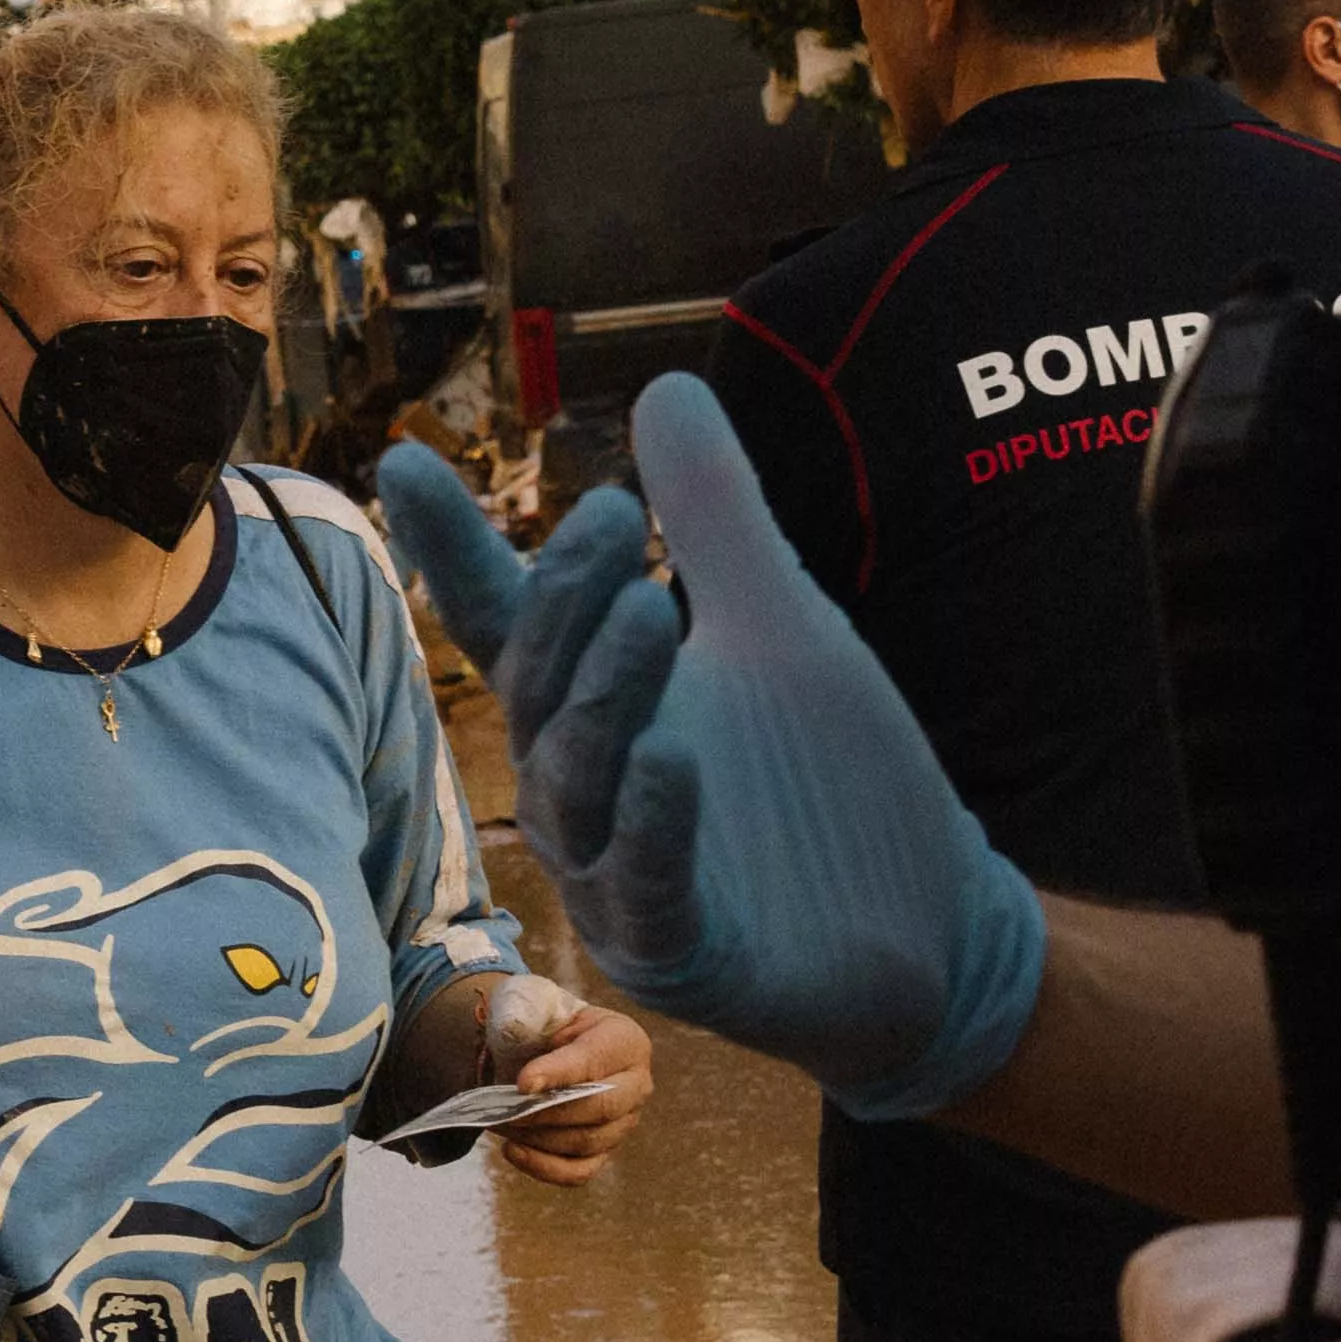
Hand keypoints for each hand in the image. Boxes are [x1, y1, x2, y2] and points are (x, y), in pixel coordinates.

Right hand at [378, 387, 1045, 1120]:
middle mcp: (588, 797)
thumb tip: (665, 383)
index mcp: (597, 715)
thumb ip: (717, 517)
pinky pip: (648, 889)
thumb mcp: (783, 626)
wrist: (934, 929)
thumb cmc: (835, 788)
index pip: (506, 625)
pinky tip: (674, 757)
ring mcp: (622, 886)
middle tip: (625, 517)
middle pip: (538, 693)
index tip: (406, 462)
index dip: (455, 550)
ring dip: (605, 699)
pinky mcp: (681, 958)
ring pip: (579, 788)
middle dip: (567, 605)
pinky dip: (655, 823)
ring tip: (653, 612)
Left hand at [468, 972, 654, 1190]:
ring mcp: (624, 1121)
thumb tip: (523, 1064)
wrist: (548, 1046)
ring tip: (499, 1124)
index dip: (558, 1073)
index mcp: (625, 1039)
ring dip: (538, 1138)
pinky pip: (580, 1171)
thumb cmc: (545, 1024)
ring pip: (587, 1142)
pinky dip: (545, 1167)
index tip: (521, 1084)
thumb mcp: (537, 1006)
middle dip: (547, 1113)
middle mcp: (636, 1084)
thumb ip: (530, 1017)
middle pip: (600, 1107)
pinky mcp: (605, 1150)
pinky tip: (512, 1150)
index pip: (594, 1060)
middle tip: (505, 1111)